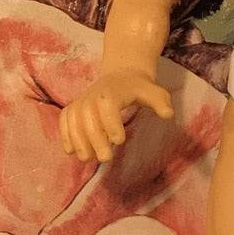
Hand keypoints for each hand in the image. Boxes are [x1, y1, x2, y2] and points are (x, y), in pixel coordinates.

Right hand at [59, 70, 173, 162]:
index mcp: (112, 91)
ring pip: (74, 119)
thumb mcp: (154, 92)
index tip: (119, 141)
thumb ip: (160, 102)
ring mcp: (81, 101)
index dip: (111, 123)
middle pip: (88, 115)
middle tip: (105, 158)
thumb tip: (168, 114)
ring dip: (77, 139)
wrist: (121, 76)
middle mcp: (93, 95)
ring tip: (87, 159)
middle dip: (94, 138)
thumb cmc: (139, 88)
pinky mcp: (74, 107)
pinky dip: (65, 134)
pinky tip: (70, 151)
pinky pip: (65, 119)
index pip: (107, 105)